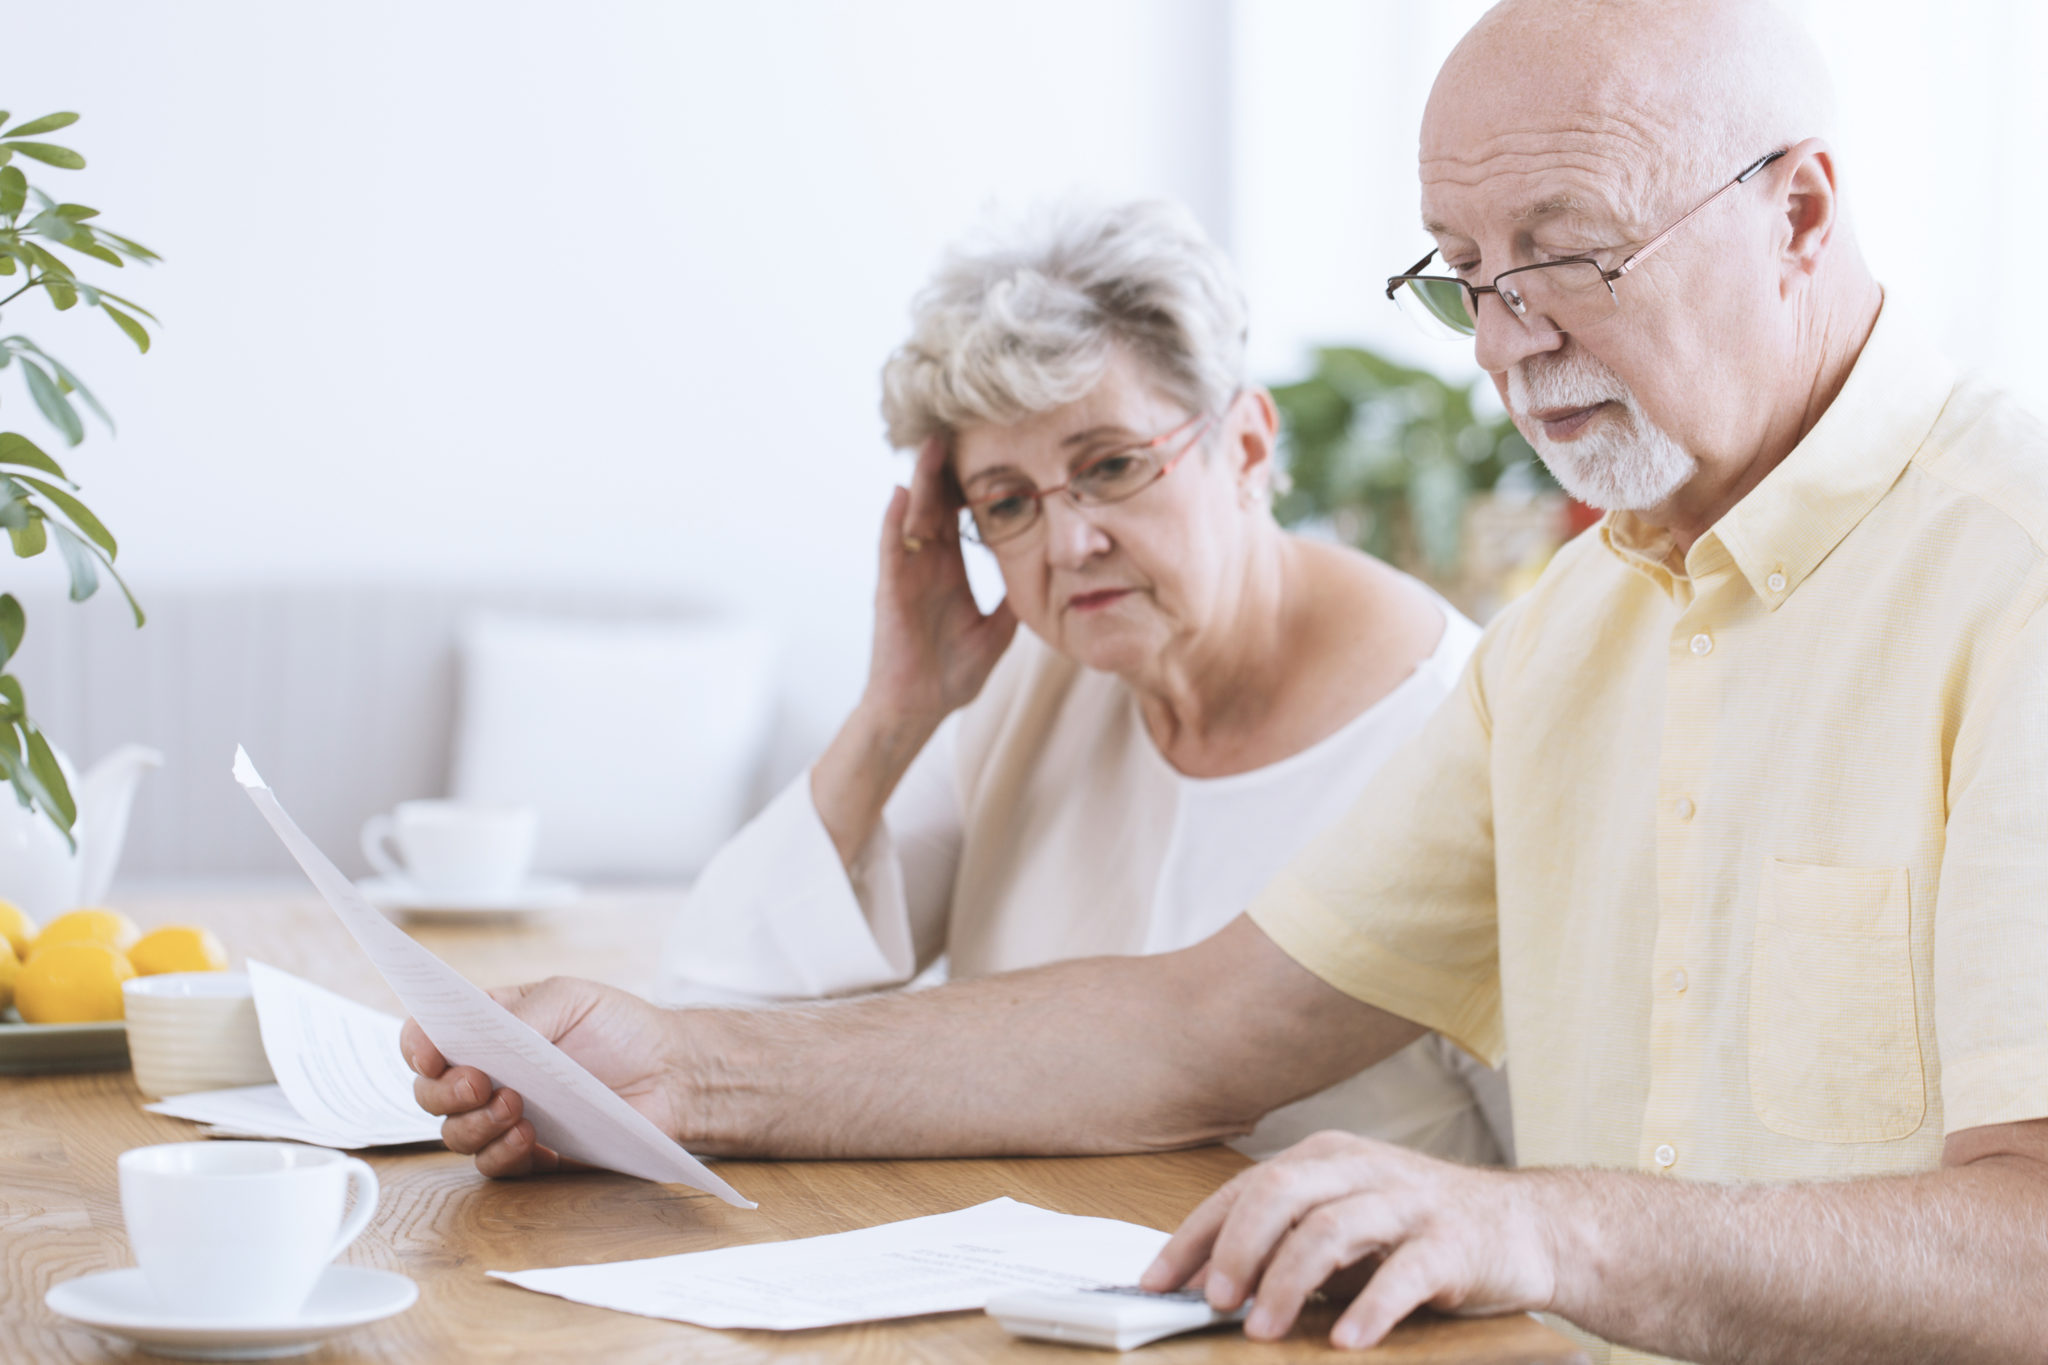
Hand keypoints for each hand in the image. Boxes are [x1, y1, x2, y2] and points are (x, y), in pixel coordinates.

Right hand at [402, 976, 682, 1177]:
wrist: (672, 1074)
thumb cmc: (621, 1028)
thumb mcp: (571, 998)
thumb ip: (524, 1013)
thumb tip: (489, 1040)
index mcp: (490, 1029)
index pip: (429, 1038)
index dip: (417, 1046)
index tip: (430, 1054)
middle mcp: (490, 1074)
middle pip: (431, 1092)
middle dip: (444, 1090)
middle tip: (479, 1083)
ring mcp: (506, 1116)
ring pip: (455, 1133)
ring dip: (474, 1123)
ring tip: (516, 1105)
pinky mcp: (530, 1153)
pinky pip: (492, 1165)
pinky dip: (501, 1152)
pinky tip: (528, 1136)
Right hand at [866, 435, 1017, 724]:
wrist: (920, 708)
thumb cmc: (953, 674)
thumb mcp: (997, 631)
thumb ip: (1014, 599)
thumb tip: (1048, 575)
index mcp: (951, 571)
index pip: (963, 516)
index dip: (974, 484)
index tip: (994, 450)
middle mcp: (928, 565)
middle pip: (938, 505)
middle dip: (948, 468)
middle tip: (961, 427)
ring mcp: (907, 574)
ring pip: (915, 516)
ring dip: (922, 481)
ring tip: (932, 444)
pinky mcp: (890, 590)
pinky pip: (892, 549)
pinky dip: (895, 521)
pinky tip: (902, 492)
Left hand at [1140, 1131, 1560, 1348]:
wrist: (1531, 1227)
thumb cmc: (1421, 1230)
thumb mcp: (1347, 1223)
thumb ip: (1287, 1242)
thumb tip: (1208, 1284)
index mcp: (1326, 1158)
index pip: (1243, 1190)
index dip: (1194, 1237)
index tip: (1155, 1284)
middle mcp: (1361, 1168)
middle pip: (1280, 1194)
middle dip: (1237, 1250)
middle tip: (1215, 1302)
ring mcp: (1408, 1202)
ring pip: (1332, 1229)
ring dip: (1289, 1283)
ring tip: (1264, 1331)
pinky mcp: (1452, 1244)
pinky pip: (1404, 1273)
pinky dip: (1370, 1307)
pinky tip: (1346, 1341)